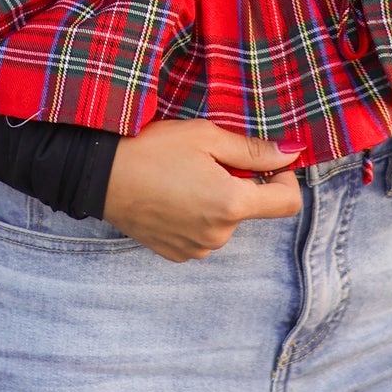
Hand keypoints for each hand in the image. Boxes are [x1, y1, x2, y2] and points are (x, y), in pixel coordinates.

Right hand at [102, 120, 301, 261]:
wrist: (100, 176)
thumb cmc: (153, 149)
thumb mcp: (207, 137)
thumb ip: (253, 150)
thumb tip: (292, 152)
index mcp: (231, 205)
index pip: (288, 202)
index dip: (284, 177)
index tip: (266, 161)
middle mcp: (219, 235)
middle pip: (251, 207)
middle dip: (239, 183)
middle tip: (206, 160)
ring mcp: (198, 249)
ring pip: (225, 220)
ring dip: (216, 199)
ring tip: (183, 177)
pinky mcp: (179, 254)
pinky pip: (203, 233)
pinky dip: (197, 214)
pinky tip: (172, 195)